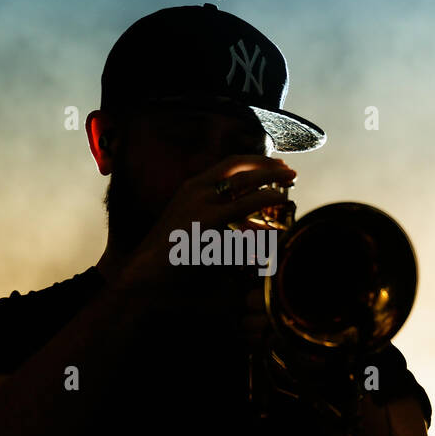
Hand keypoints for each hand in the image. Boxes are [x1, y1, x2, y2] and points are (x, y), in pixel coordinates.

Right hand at [118, 154, 295, 297]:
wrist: (144, 274)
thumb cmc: (168, 256)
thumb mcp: (188, 224)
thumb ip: (212, 214)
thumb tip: (239, 213)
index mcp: (191, 187)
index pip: (229, 164)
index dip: (256, 160)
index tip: (275, 163)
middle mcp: (196, 189)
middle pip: (240, 167)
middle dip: (270, 166)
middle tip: (290, 171)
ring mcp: (202, 205)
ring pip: (246, 184)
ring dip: (272, 180)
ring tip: (290, 183)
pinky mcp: (208, 224)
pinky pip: (246, 208)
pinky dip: (266, 202)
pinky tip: (279, 204)